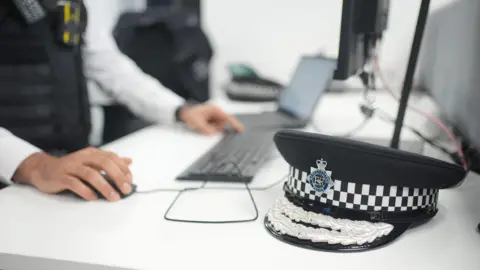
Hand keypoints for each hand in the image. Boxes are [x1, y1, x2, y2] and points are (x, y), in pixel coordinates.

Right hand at [12, 147, 132, 201]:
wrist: (43, 170)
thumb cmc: (72, 168)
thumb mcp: (91, 162)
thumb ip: (110, 162)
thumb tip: (129, 161)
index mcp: (92, 153)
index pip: (111, 158)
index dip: (123, 169)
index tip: (130, 181)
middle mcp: (82, 157)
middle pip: (104, 163)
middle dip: (117, 177)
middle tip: (126, 190)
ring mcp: (70, 166)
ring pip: (90, 174)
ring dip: (104, 186)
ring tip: (113, 197)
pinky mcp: (60, 177)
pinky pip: (74, 183)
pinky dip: (85, 191)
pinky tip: (93, 198)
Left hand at [179, 104, 243, 134]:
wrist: (183, 114)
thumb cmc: (190, 114)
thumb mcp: (197, 122)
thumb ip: (205, 128)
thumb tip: (213, 133)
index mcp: (215, 110)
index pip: (228, 118)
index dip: (235, 124)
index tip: (241, 130)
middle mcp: (216, 114)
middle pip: (223, 124)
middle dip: (217, 129)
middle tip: (206, 128)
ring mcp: (214, 118)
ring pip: (219, 128)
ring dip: (212, 130)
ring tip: (201, 126)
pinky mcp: (212, 122)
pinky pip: (214, 129)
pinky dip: (210, 130)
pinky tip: (203, 128)